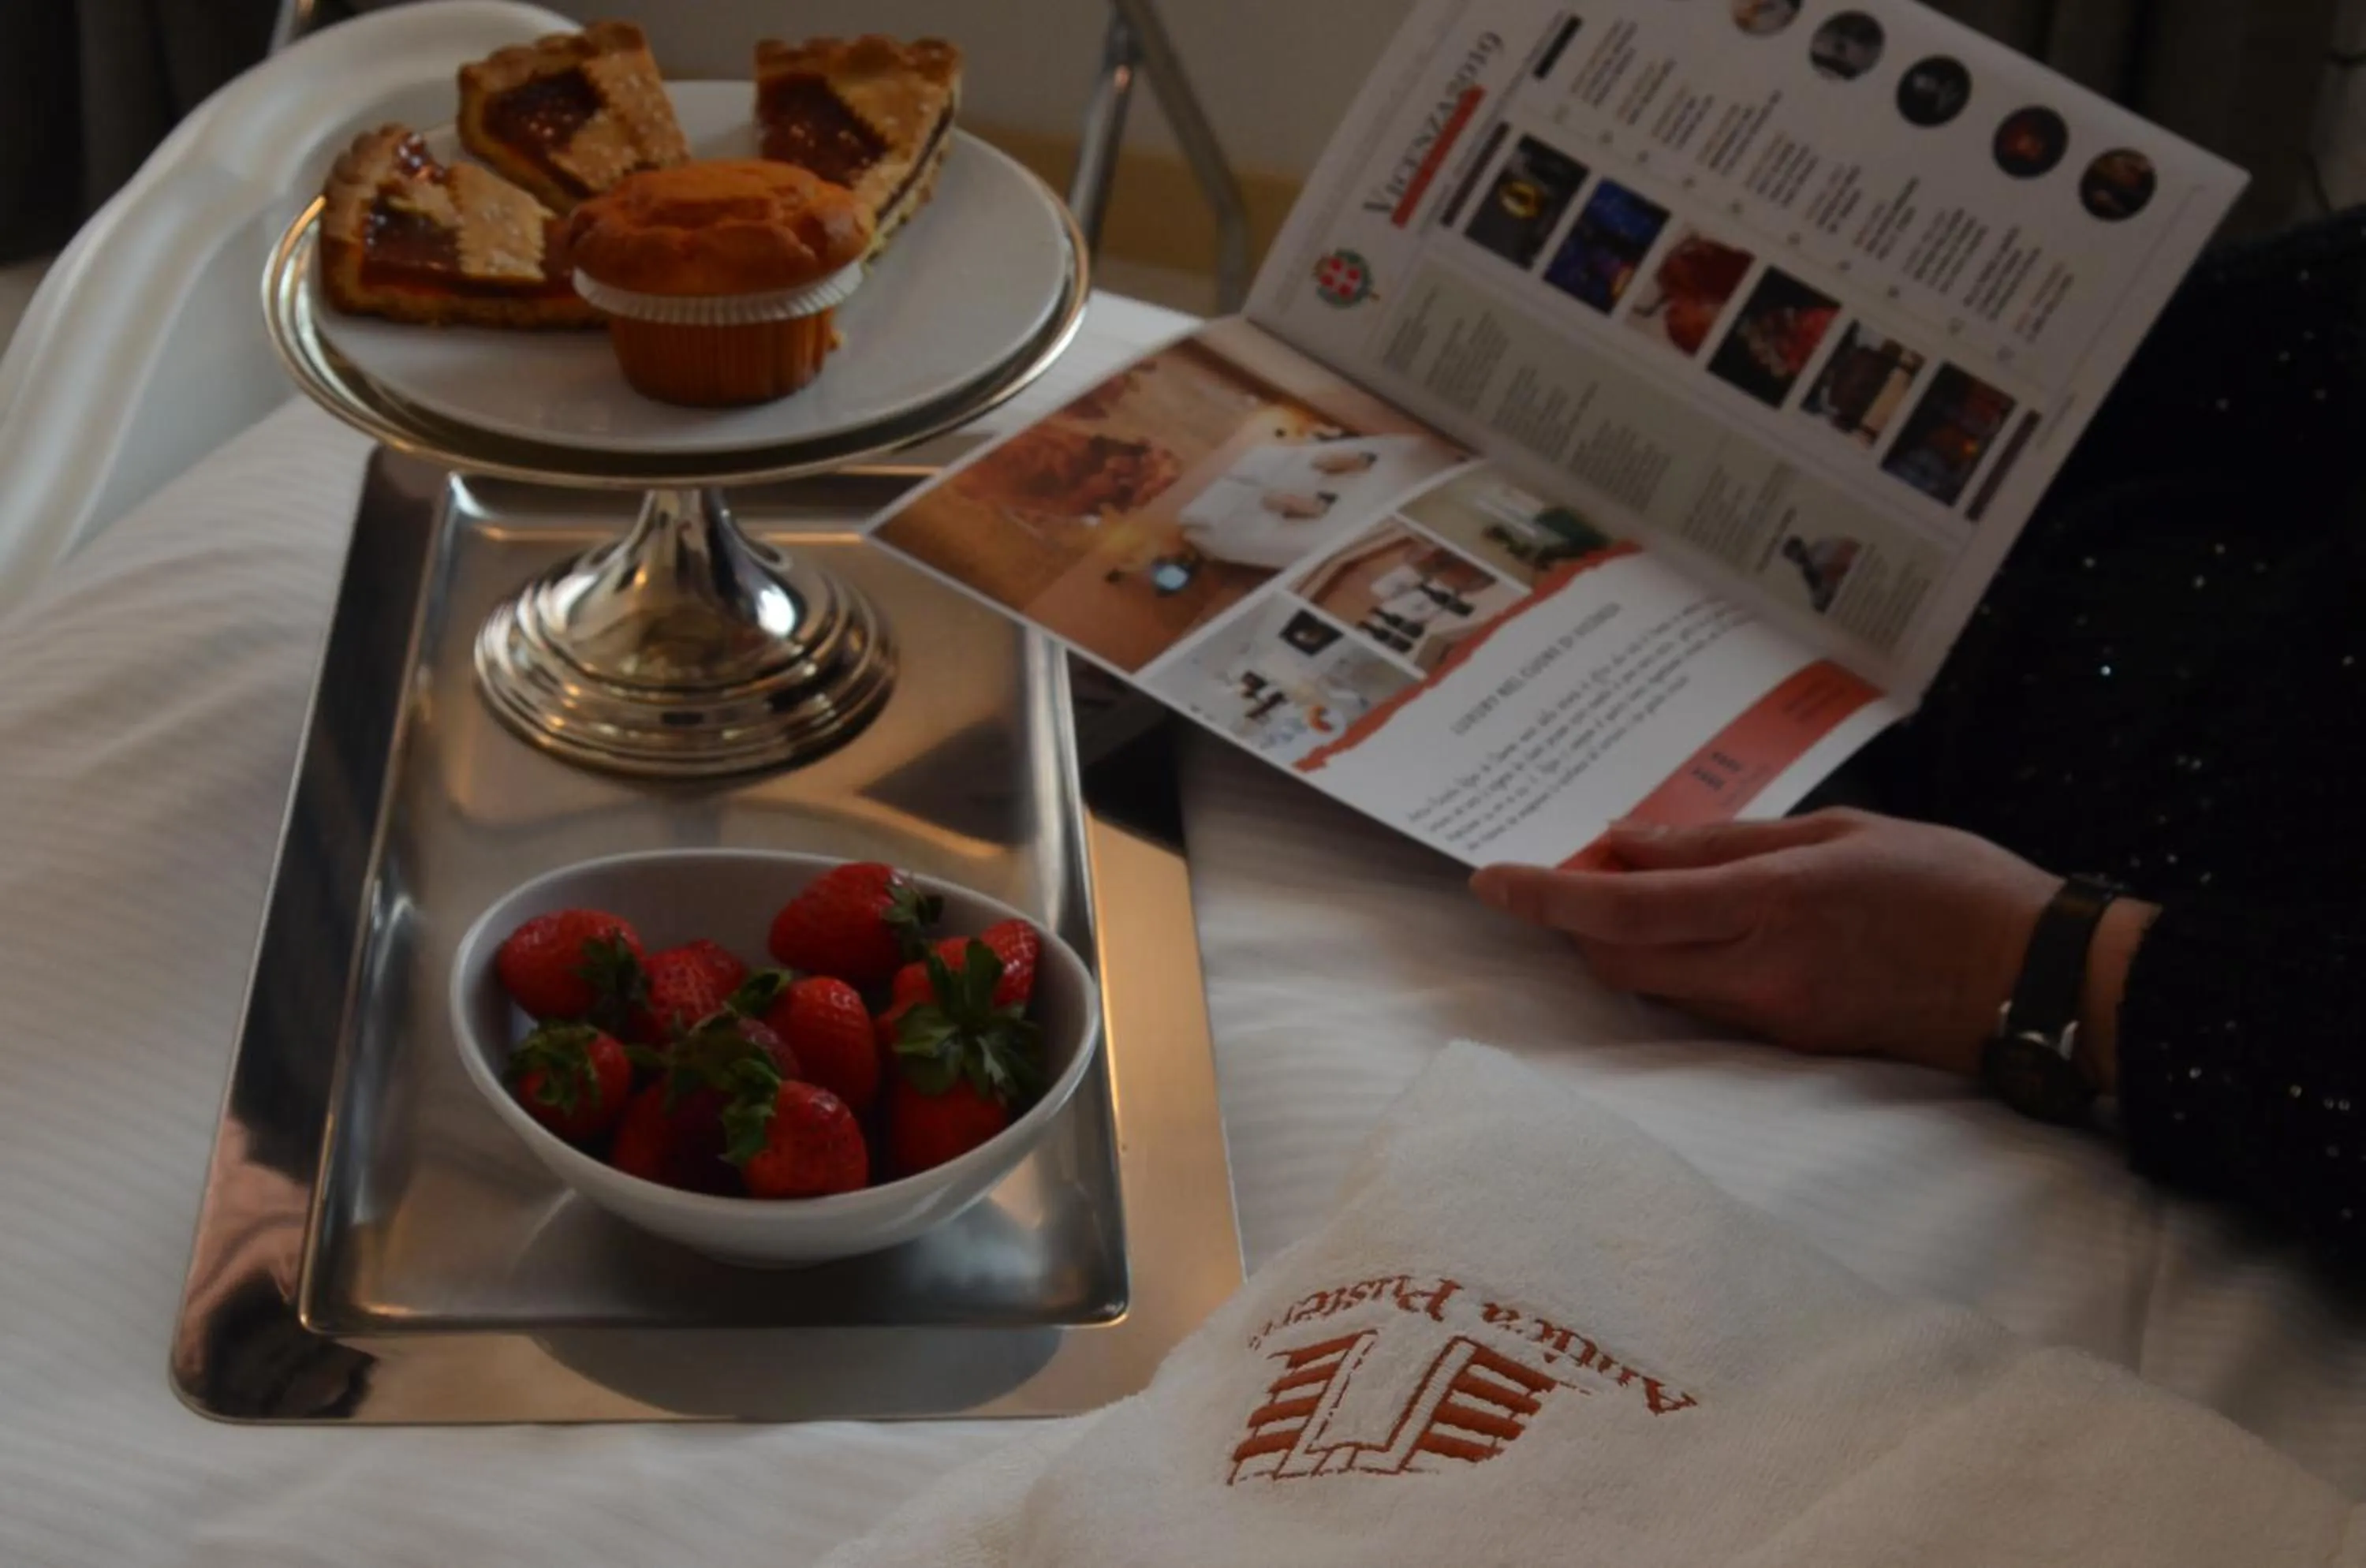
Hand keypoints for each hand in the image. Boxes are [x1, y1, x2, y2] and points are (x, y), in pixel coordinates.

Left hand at [1470, 810, 2061, 1075]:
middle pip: (1617, 961)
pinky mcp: (1794, 1047)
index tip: (1492, 879)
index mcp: (1770, 904)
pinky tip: (1693, 929)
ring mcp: (1774, 1020)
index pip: (1622, 909)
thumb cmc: (1951, 886)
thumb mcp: (1835, 833)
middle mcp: (1759, 973)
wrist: (2039, 981)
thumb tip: (1627, 844)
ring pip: (1654, 987)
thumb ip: (1723, 844)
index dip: (1545, 896)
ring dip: (1623, 944)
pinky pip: (1703, 1006)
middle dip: (1577, 920)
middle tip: (1580, 868)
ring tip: (1638, 888)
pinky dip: (1675, 966)